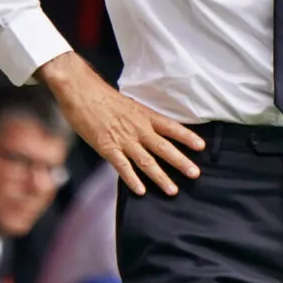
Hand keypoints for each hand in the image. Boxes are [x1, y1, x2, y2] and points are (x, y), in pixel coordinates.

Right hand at [39, 52, 203, 195]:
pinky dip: (132, 180)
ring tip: (173, 190)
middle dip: (181, 162)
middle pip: (164, 147)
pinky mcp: (107, 147)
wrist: (81, 91)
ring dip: (161, 177)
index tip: (202, 146)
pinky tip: (141, 191)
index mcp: (145, 115)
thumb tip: (150, 129)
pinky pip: (122, 166)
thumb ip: (140, 119)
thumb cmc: (102, 96)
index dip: (187, 137)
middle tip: (196, 174)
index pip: (172, 127)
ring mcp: (123, 139)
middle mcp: (138, 128)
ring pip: (147, 161)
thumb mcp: (129, 105)